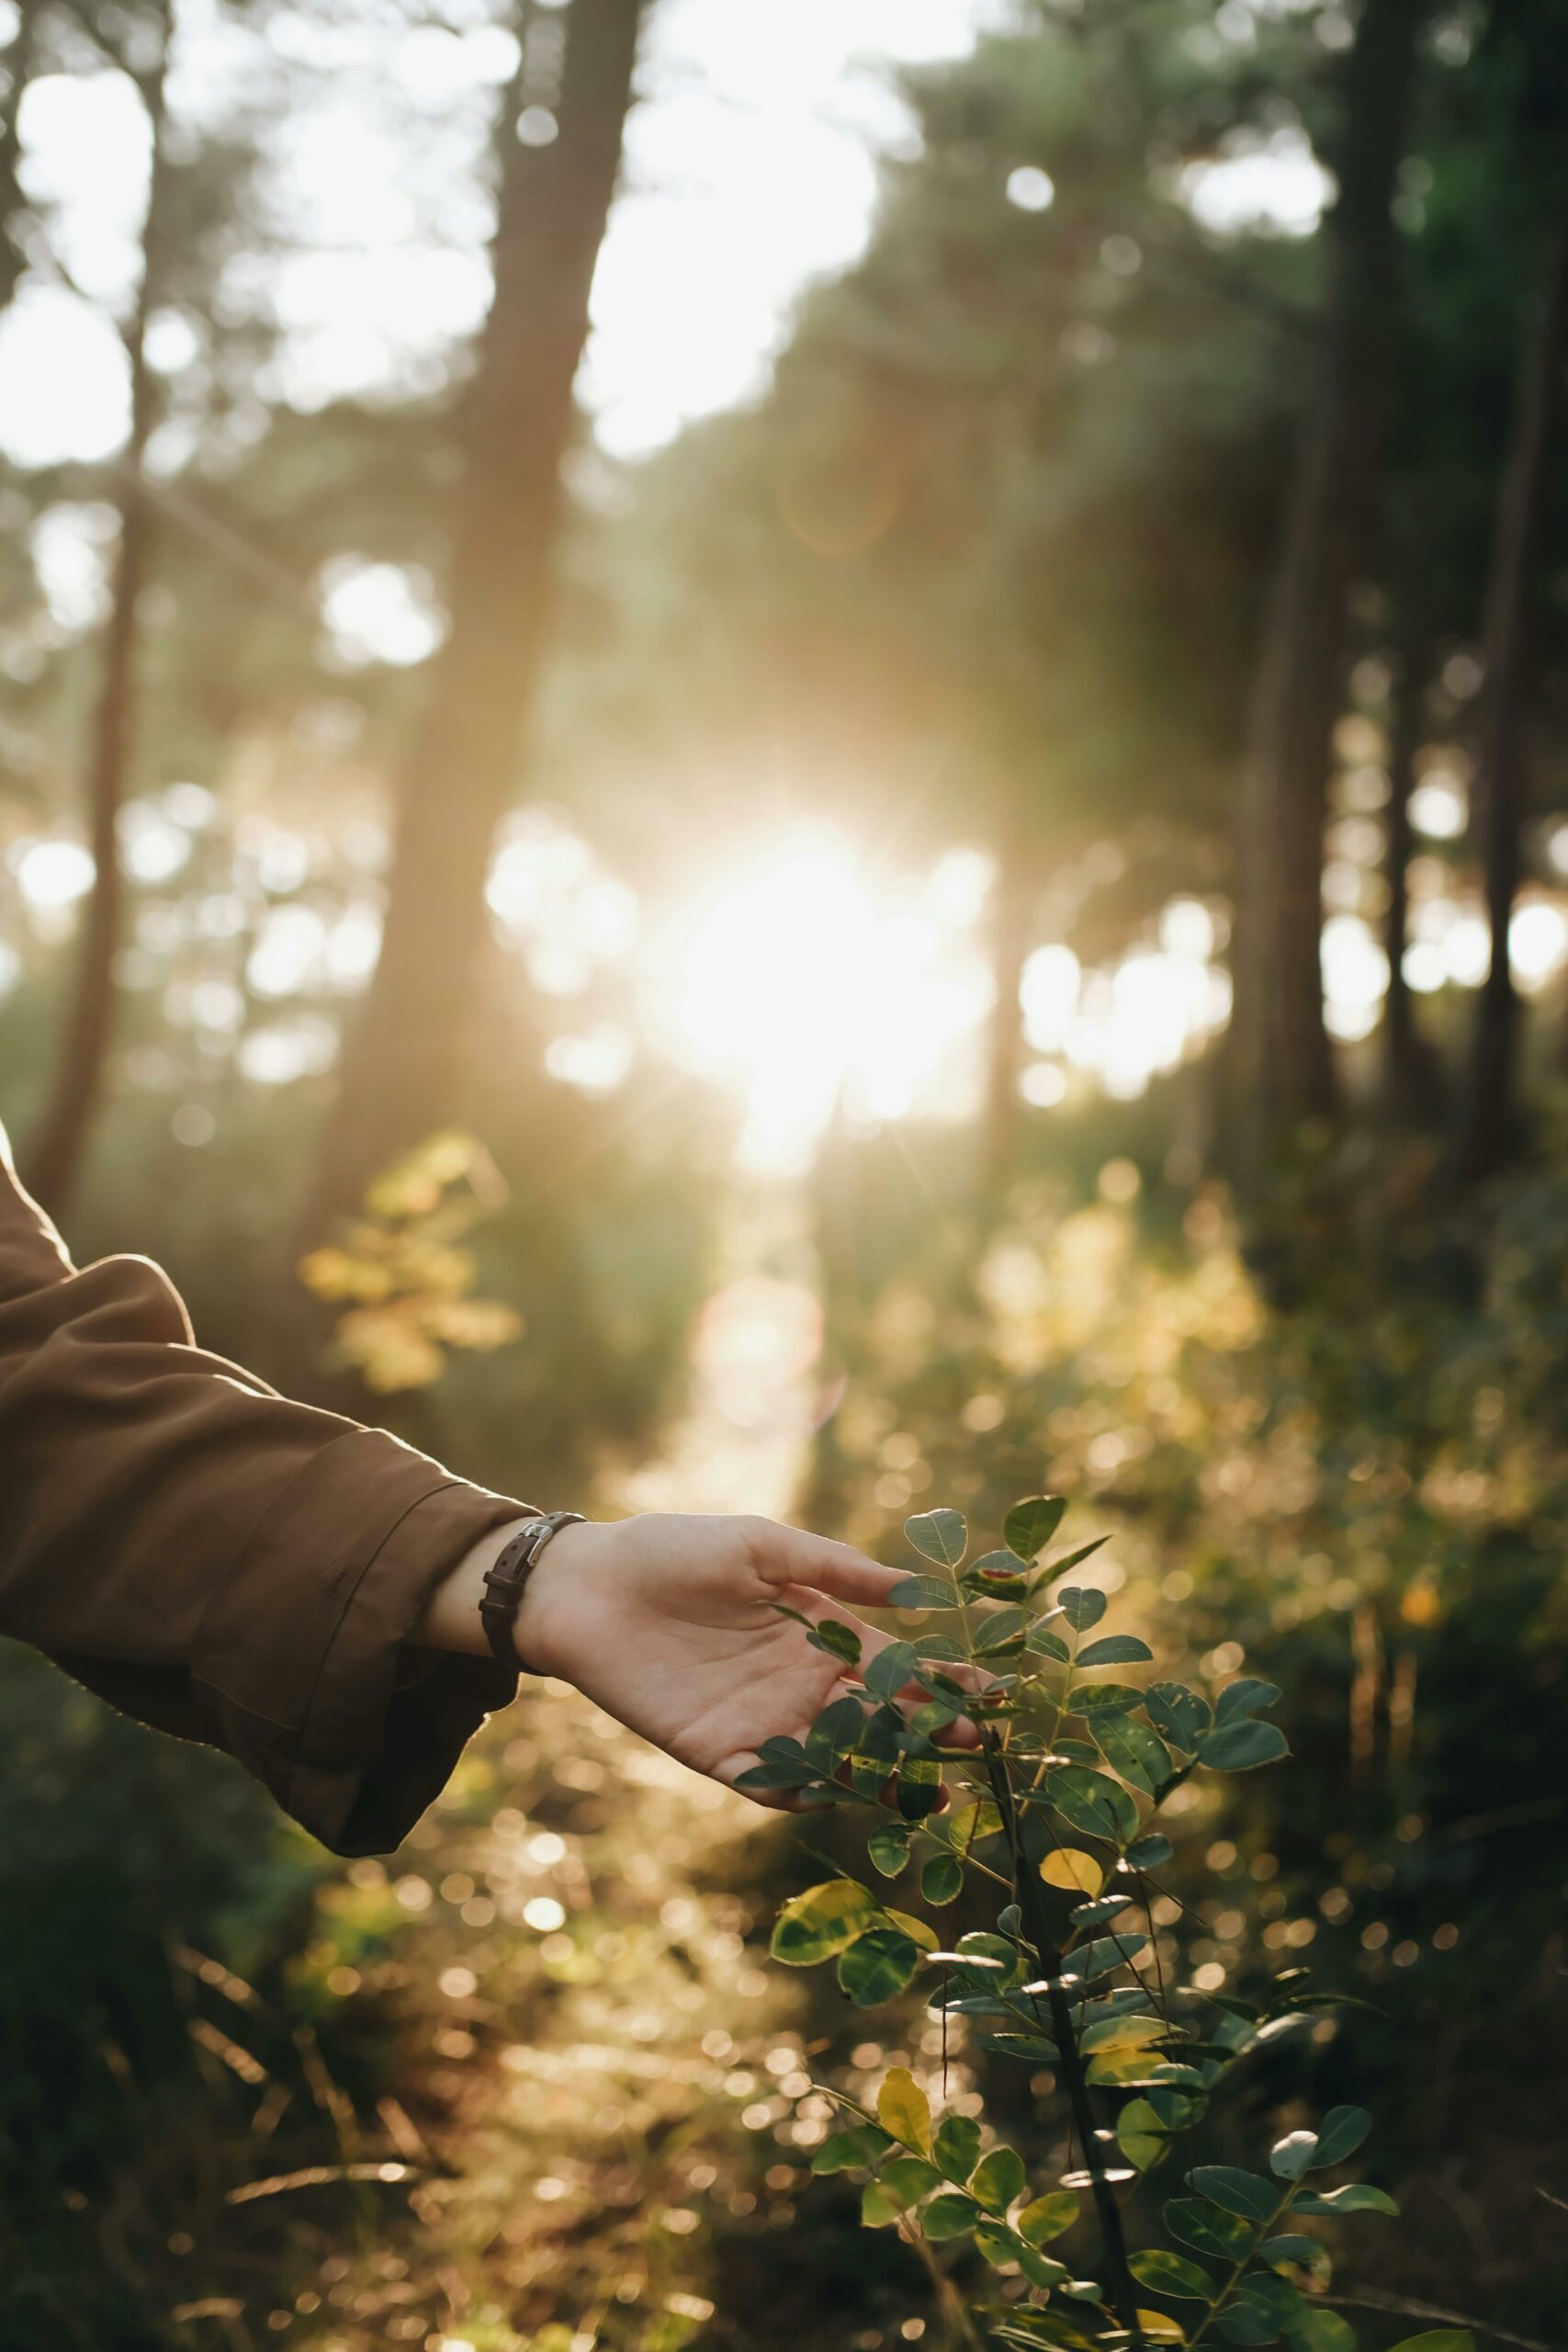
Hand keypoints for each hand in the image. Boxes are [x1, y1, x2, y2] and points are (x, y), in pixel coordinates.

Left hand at [515, 1512, 978, 1805]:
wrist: (588, 1585)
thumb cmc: (674, 1551)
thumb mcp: (762, 1546)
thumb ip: (835, 1568)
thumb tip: (914, 1586)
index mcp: (821, 1635)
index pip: (897, 1667)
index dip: (943, 1680)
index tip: (989, 1689)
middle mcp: (802, 1688)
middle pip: (880, 1723)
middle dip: (929, 1736)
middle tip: (975, 1747)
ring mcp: (763, 1724)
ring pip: (837, 1763)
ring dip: (880, 1777)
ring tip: (927, 1786)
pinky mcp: (717, 1753)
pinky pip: (769, 1784)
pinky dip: (802, 1792)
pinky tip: (834, 1790)